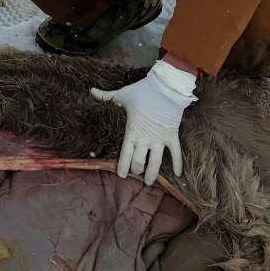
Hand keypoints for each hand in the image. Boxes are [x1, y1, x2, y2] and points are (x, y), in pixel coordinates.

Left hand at [90, 60, 196, 185]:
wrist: (165, 88)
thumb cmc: (141, 92)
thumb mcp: (121, 94)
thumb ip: (106, 96)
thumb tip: (91, 90)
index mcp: (132, 132)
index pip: (125, 155)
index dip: (122, 166)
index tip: (121, 175)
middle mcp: (145, 140)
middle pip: (139, 162)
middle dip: (137, 169)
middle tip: (136, 173)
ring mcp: (159, 139)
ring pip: (156, 162)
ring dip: (152, 173)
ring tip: (149, 182)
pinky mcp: (172, 136)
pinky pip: (176, 153)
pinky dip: (178, 163)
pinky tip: (179, 175)